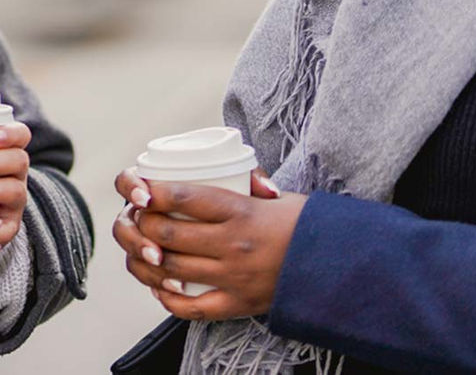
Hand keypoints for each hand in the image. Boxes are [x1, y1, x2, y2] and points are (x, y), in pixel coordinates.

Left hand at [113, 167, 305, 320]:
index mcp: (241, 210)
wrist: (336, 264)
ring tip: (143, 249)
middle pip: (170, 234)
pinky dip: (168, 299)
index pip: (184, 197)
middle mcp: (233, 243)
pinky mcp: (239, 304)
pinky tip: (160, 287)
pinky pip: (192, 308)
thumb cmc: (303, 224)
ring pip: (173, 269)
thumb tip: (220, 168)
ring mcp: (234, 276)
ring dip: (148, 260)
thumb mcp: (274, 195)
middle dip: (144, 225)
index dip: (154, 192)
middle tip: (139, 218)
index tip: (140, 188)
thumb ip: (243, 183)